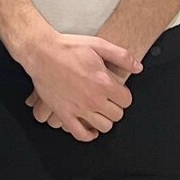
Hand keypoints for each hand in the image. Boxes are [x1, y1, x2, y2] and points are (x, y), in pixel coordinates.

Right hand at [19, 31, 137, 141]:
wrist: (42, 52)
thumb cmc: (68, 47)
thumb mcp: (98, 44)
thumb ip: (121, 56)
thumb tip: (138, 67)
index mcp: (103, 83)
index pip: (126, 100)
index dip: (123, 95)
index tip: (116, 91)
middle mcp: (93, 99)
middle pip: (117, 115)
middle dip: (115, 107)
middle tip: (108, 99)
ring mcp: (79, 109)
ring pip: (103, 126)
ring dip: (104, 120)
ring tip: (99, 110)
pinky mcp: (64, 114)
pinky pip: (81, 134)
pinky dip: (89, 135)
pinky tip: (90, 129)